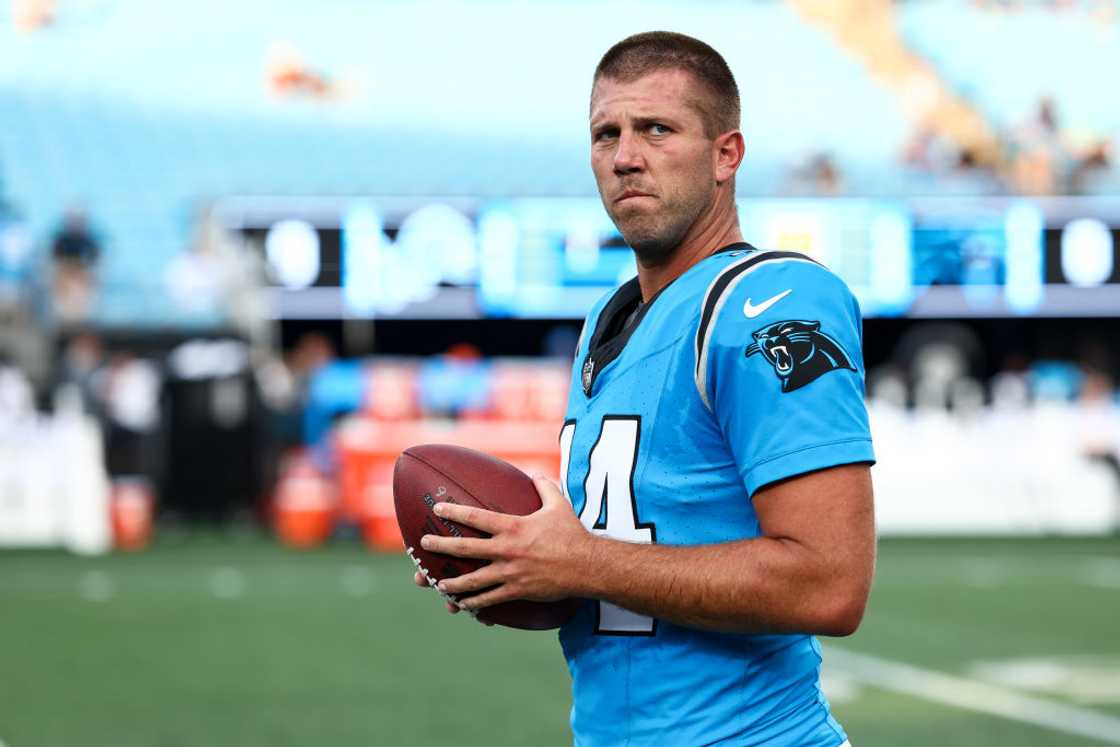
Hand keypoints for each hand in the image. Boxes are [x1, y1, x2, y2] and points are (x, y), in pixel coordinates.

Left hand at [419, 476, 593, 611]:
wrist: (586, 566)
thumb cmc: (572, 533)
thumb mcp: (558, 505)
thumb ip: (544, 487)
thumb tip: (536, 474)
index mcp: (512, 527)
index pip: (476, 518)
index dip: (454, 512)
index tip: (438, 509)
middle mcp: (506, 549)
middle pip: (466, 548)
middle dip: (441, 546)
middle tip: (424, 544)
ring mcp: (510, 572)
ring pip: (473, 580)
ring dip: (453, 581)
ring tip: (438, 582)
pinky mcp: (517, 590)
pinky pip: (490, 599)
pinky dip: (475, 603)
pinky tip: (463, 605)